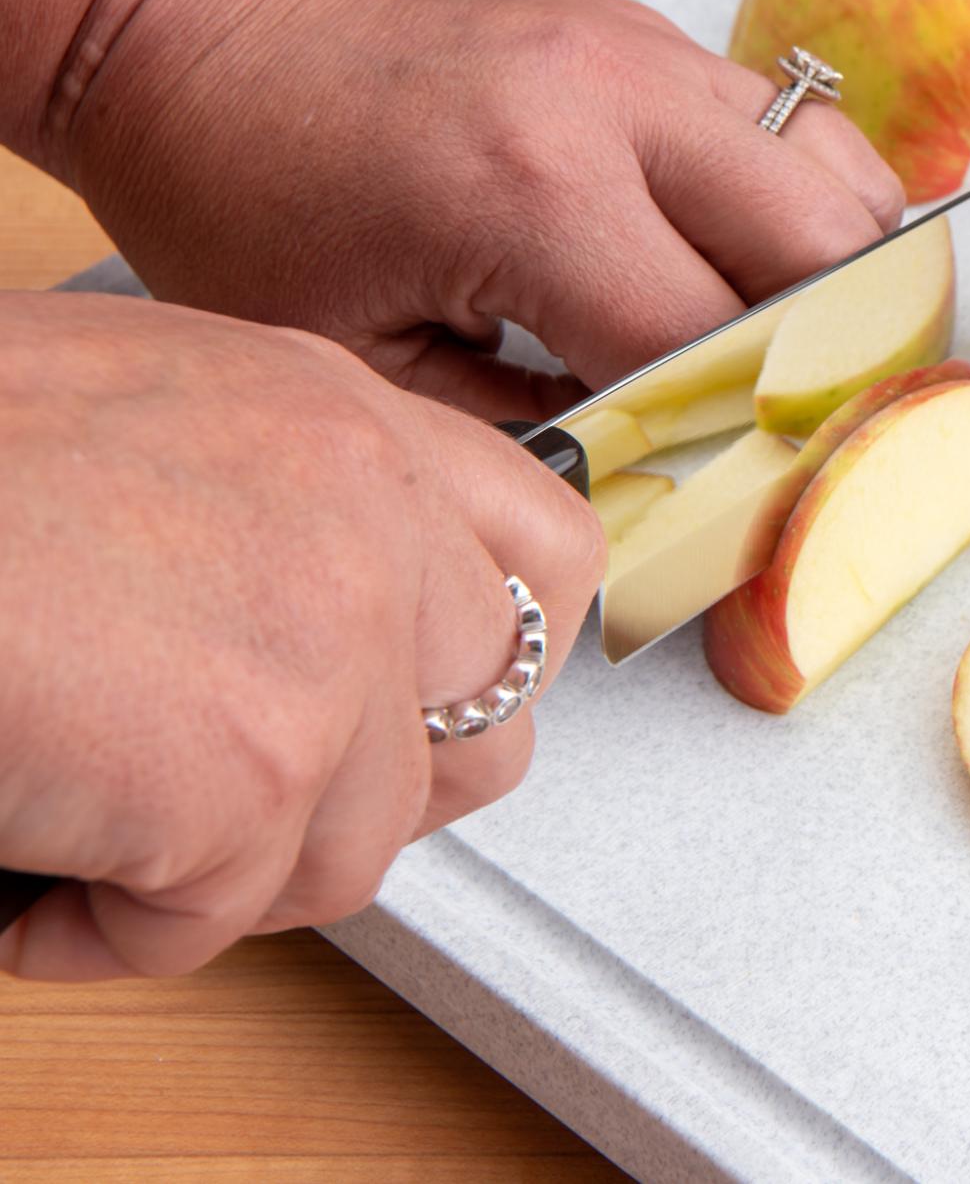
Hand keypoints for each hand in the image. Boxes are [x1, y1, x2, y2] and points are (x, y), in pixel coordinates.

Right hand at [0, 292, 604, 979]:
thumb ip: (275, 507)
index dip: (500, 650)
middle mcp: (366, 516)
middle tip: (241, 799)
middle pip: (491, 725)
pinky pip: (217, 920)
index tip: (439, 702)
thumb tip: (319, 623)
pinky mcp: (250, 772)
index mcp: (339, 417)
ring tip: (85, 826)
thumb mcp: (140, 413)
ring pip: (359, 848)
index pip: (547, 550)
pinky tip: (29, 868)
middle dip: (372, 789)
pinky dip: (108, 928)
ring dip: (218, 873)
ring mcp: (325, 645)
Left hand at [55, 0, 905, 420]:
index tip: (752, 494)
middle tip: (798, 424)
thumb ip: (523, 433)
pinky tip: (756, 261)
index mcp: (532, 193)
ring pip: (841, 171)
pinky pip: (792, 122)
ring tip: (789, 347)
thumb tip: (652, 478)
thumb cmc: (237, 184)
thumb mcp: (357, 358)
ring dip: (840, 272)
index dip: (753, 441)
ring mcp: (644, 50)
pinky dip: (807, 202)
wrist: (192, 15)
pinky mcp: (646, 35)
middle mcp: (615, 101)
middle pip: (832, 248)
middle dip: (835, 356)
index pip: (728, 348)